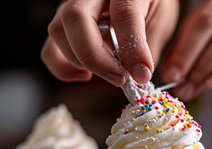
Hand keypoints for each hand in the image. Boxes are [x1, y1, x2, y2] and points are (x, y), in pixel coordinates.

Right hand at [41, 0, 178, 85]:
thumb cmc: (149, 4)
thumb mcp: (161, 19)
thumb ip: (150, 45)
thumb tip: (138, 75)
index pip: (124, 14)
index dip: (133, 48)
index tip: (142, 74)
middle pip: (76, 18)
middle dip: (96, 57)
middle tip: (120, 78)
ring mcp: (72, 6)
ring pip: (58, 32)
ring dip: (82, 62)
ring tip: (111, 74)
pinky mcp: (63, 25)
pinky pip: (50, 49)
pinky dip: (63, 68)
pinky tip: (86, 75)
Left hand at [161, 0, 211, 99]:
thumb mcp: (205, 55)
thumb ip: (188, 61)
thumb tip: (169, 76)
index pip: (196, 20)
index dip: (181, 49)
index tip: (169, 75)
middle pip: (210, 22)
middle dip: (192, 54)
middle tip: (181, 80)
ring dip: (209, 64)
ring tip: (198, 85)